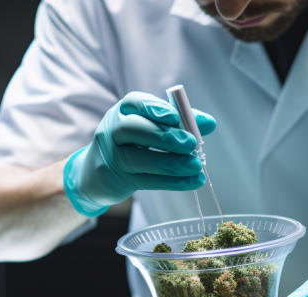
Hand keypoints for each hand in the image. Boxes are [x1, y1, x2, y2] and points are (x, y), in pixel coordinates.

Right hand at [63, 91, 215, 216]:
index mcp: (123, 110)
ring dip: (170, 163)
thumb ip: (179, 123)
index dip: (155, 109)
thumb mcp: (150, 127)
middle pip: (132, 129)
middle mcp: (112, 130)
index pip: (135, 102)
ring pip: (138, 158)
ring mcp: (112, 156)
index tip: (176, 116)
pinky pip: (147, 181)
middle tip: (191, 143)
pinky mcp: (118, 180)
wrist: (98, 173)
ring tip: (195, 166)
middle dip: (164, 135)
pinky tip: (192, 181)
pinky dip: (173, 182)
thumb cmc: (132, 143)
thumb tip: (209, 124)